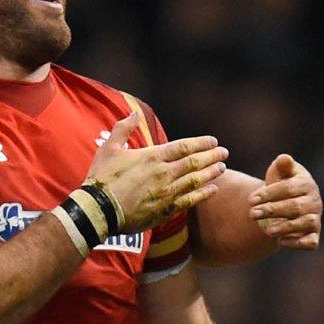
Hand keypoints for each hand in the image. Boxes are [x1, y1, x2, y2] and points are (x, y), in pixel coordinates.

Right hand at [87, 113, 228, 233]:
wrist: (99, 209)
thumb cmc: (102, 178)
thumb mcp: (109, 148)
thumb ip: (123, 128)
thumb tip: (134, 113)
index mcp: (152, 156)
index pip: (184, 146)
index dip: (201, 143)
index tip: (213, 141)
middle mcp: (164, 173)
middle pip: (194, 162)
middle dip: (211, 156)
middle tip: (224, 152)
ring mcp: (166, 193)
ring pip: (195, 181)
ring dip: (211, 173)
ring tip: (222, 167)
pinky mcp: (165, 210)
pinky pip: (190, 200)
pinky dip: (203, 194)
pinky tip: (212, 189)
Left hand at [249, 154, 321, 249]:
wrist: (286, 202)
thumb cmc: (281, 183)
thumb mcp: (280, 171)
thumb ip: (282, 165)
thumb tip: (284, 158)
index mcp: (306, 183)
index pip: (288, 188)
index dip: (269, 194)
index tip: (250, 200)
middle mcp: (314, 201)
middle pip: (295, 207)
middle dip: (272, 211)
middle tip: (252, 214)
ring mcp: (315, 218)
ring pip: (306, 223)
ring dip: (284, 227)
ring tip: (266, 230)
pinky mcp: (314, 235)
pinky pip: (311, 242)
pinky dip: (297, 243)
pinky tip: (280, 241)